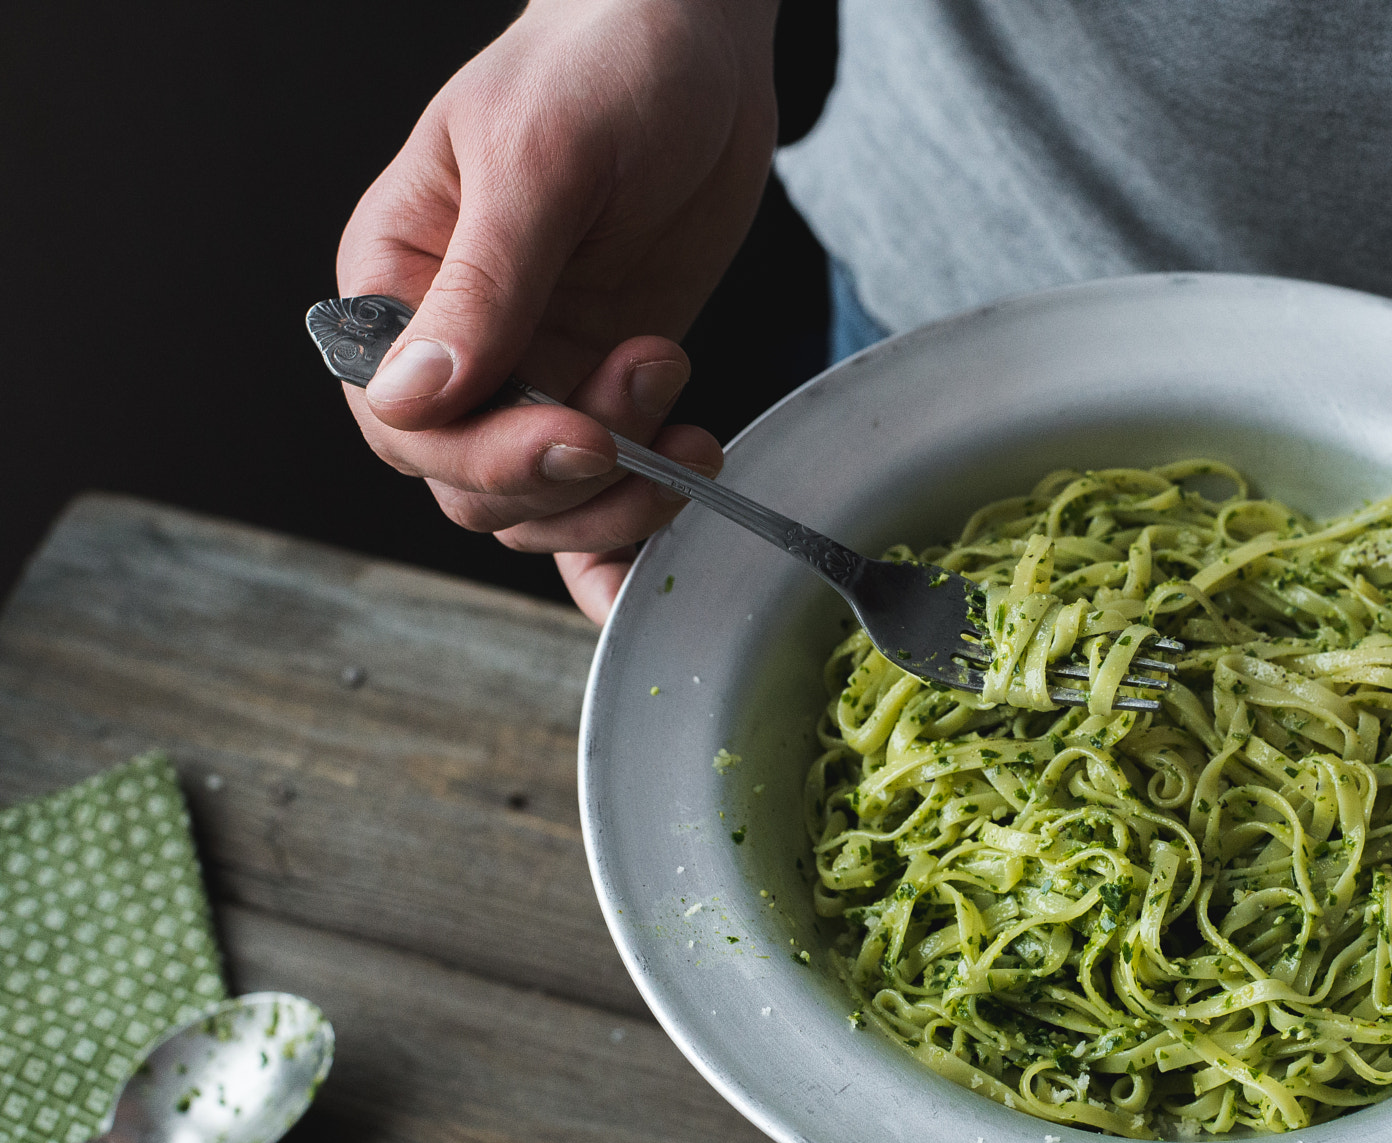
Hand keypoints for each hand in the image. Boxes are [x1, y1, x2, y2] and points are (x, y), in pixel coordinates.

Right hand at [335, 0, 777, 620]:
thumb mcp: (543, 162)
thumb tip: (413, 397)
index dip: (488, 453)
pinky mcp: (607, 390)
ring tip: (690, 419)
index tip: (582, 433)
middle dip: (567, 475)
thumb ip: (486, 284)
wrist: (695, 47)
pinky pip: (596, 498)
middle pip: (472, 484)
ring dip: (621, 495)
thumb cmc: (604, 67)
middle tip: (652, 395)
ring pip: (540, 507)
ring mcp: (534, 375)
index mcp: (398, 283)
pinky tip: (668, 545)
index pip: (405, 422)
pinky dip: (622, 543)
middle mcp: (456, 345)